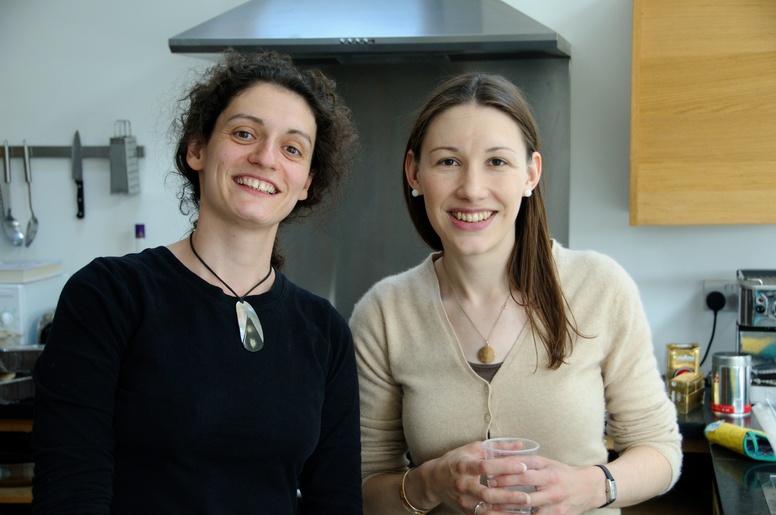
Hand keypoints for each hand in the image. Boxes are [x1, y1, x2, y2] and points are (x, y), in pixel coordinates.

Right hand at [417, 442, 536, 513]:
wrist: (434, 480)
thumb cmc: (456, 461)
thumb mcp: (473, 449)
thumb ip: (497, 447)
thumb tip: (520, 445)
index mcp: (463, 466)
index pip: (485, 467)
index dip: (504, 467)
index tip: (523, 466)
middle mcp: (462, 485)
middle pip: (486, 493)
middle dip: (507, 497)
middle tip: (526, 497)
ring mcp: (463, 500)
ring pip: (485, 510)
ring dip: (504, 512)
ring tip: (523, 511)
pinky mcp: (466, 511)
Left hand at [484, 456, 601, 514]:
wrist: (589, 488)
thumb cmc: (563, 473)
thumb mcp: (548, 463)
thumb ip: (528, 461)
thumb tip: (504, 457)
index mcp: (549, 474)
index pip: (524, 476)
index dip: (506, 477)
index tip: (490, 477)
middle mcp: (553, 492)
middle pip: (525, 495)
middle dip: (504, 495)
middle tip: (487, 494)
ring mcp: (555, 508)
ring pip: (529, 512)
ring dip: (510, 511)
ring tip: (493, 508)